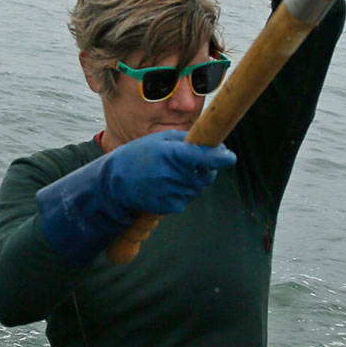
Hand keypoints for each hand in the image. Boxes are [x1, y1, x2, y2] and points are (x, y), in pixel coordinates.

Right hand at [104, 130, 236, 214]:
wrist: (115, 182)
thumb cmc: (140, 155)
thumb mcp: (160, 140)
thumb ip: (186, 140)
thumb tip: (212, 144)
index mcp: (171, 155)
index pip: (204, 156)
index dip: (221, 157)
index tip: (230, 157)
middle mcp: (172, 175)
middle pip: (206, 175)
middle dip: (207, 168)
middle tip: (196, 162)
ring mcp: (171, 193)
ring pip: (198, 188)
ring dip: (194, 180)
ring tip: (174, 173)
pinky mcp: (169, 206)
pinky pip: (188, 199)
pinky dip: (185, 192)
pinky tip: (168, 185)